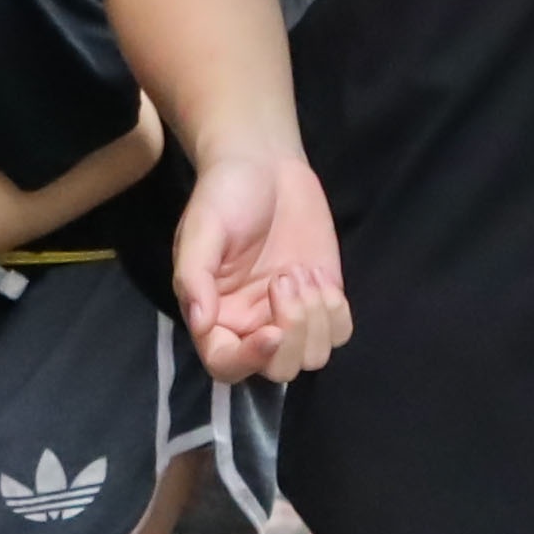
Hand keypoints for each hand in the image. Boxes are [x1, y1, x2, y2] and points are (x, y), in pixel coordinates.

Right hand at [177, 148, 353, 381]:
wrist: (264, 164)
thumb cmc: (224, 194)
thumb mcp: (201, 228)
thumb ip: (194, 276)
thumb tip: (200, 323)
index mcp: (215, 315)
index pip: (226, 364)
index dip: (250, 360)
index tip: (273, 332)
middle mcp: (252, 324)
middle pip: (278, 370)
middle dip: (292, 333)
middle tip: (286, 277)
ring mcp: (290, 316)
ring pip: (312, 357)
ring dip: (314, 318)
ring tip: (300, 271)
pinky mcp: (321, 301)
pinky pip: (339, 333)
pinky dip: (335, 310)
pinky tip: (317, 274)